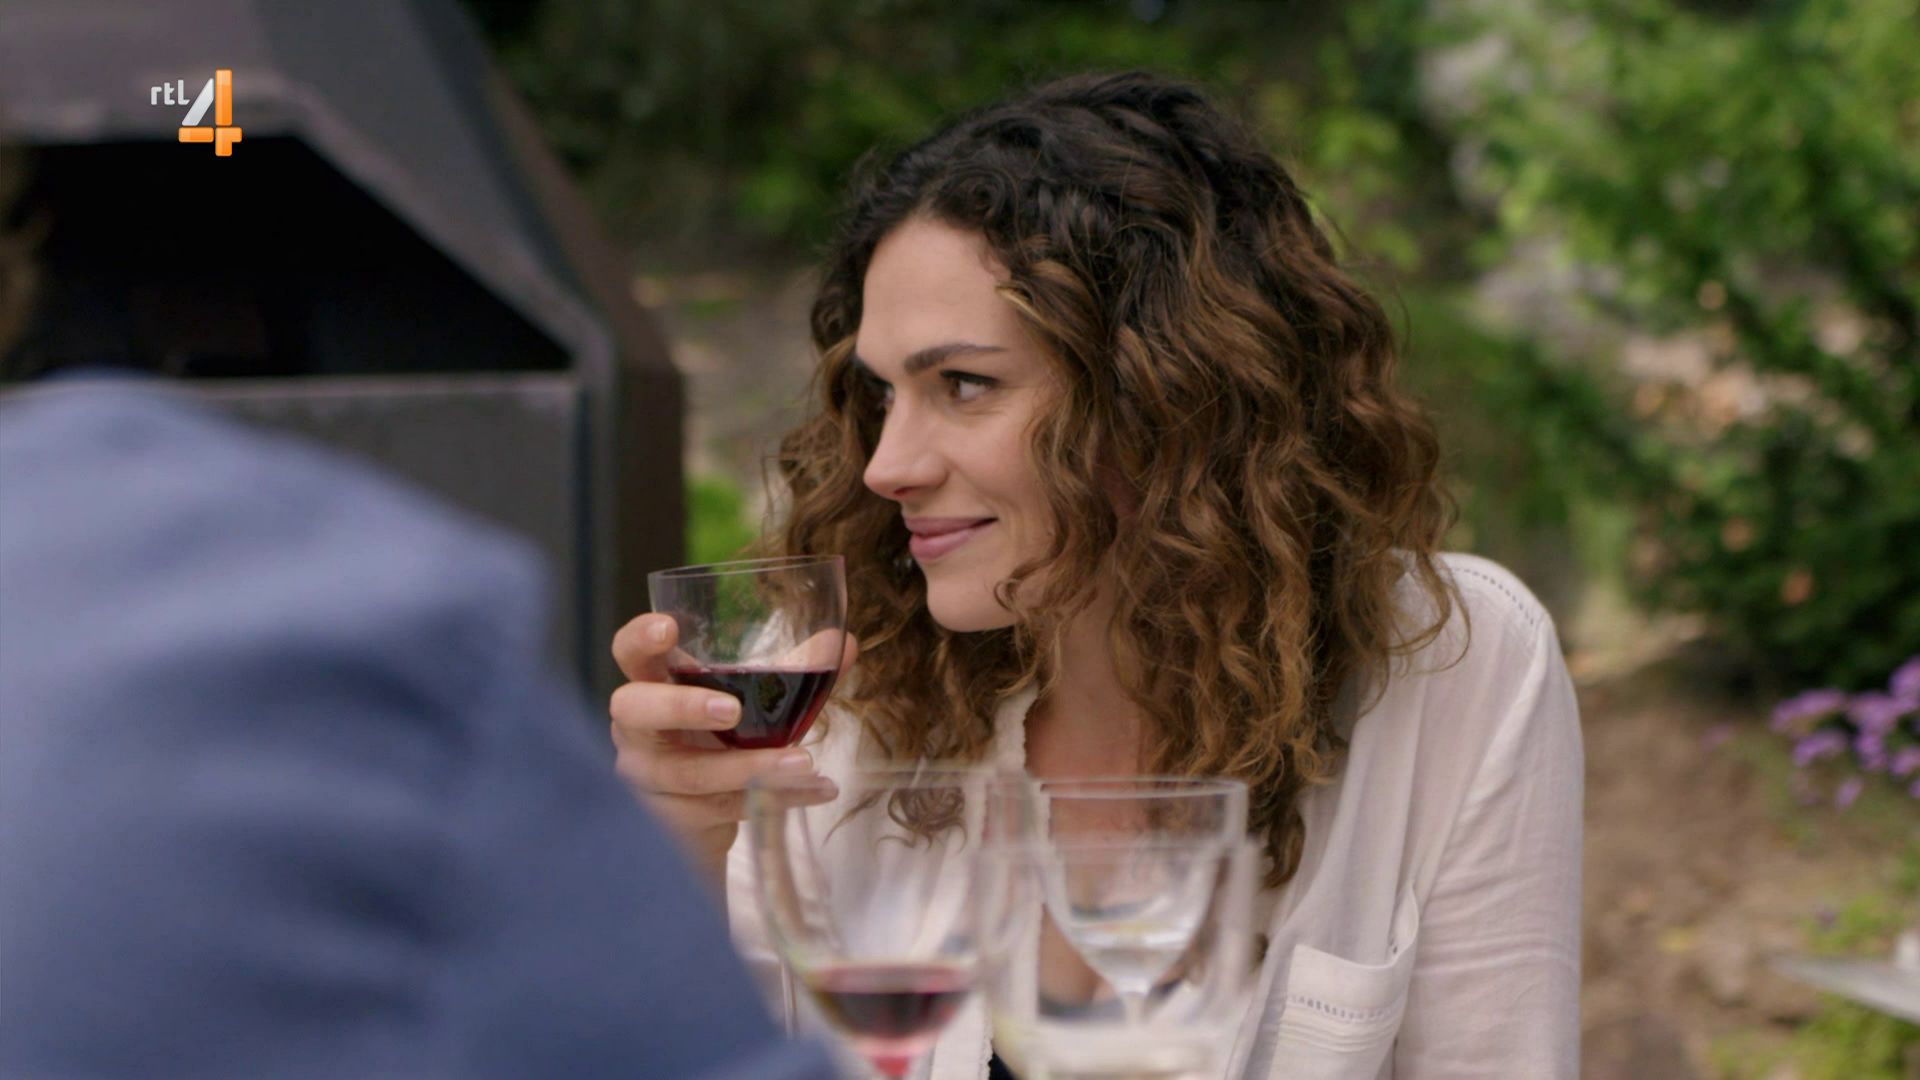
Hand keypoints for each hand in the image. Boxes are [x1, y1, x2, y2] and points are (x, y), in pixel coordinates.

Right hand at [609, 613, 856, 889]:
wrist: (703, 824)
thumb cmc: (723, 745)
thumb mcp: (755, 704)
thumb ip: (794, 672)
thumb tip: (843, 643)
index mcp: (652, 686)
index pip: (629, 653)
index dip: (640, 639)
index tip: (669, 628)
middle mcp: (637, 731)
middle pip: (635, 710)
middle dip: (682, 707)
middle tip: (732, 710)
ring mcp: (646, 780)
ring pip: (689, 774)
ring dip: (751, 768)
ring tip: (804, 762)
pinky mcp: (669, 822)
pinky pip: (720, 810)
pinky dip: (773, 799)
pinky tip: (815, 790)